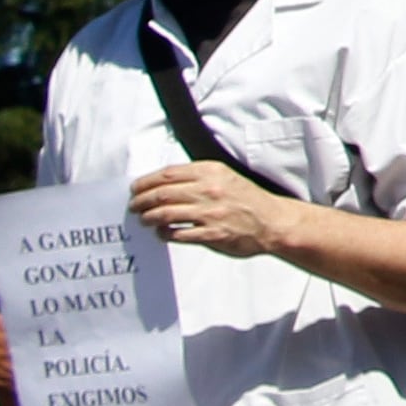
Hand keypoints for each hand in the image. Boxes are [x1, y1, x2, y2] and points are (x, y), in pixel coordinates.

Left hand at [131, 161, 296, 264]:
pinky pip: (178, 234)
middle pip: (162, 194)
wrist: (272, 221)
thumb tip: (164, 184)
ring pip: (165, 214)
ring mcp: (210, 213)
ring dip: (148, 217)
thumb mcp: (226, 177)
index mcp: (212, 172)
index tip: (134, 188)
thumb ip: (198, 178)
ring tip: (143, 220)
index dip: (146, 182)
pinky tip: (161, 233)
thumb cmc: (247, 199)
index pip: (168, 174)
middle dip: (141, 201)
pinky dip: (164, 233)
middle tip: (133, 206)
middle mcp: (209, 190)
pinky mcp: (211, 234)